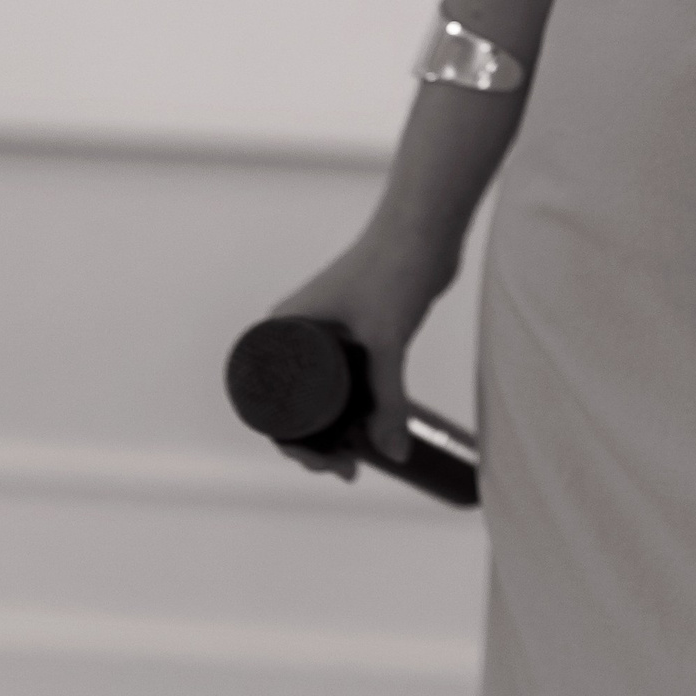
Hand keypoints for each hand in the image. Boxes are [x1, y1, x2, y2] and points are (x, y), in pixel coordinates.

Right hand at [264, 225, 459, 481]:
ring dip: (336, 428)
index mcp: (284, 328)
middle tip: (347, 469)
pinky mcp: (358, 332)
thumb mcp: (386, 339)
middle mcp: (299, 331)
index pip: (270, 404)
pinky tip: (371, 429)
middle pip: (294, 405)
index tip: (325, 465)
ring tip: (359, 458)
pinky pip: (347, 381)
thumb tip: (394, 453)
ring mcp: (329, 332)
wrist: (426, 226)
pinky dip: (354, 407)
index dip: (291, 443)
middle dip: (315, 443)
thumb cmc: (394, 267)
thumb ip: (389, 398)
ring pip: (323, 395)